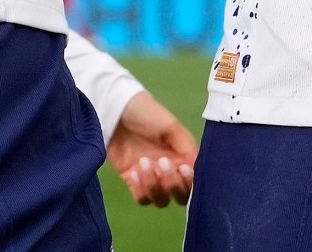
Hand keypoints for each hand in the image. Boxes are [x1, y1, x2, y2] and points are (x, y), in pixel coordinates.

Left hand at [107, 92, 196, 206]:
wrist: (115, 111)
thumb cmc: (146, 113)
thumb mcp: (171, 125)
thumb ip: (187, 148)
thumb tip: (197, 171)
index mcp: (182, 157)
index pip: (194, 181)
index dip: (190, 182)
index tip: (183, 168)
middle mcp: (169, 171)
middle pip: (180, 196)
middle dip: (173, 185)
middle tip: (161, 162)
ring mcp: (151, 177)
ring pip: (162, 200)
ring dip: (155, 187)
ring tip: (143, 162)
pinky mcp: (132, 181)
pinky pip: (142, 198)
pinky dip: (142, 190)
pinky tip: (134, 172)